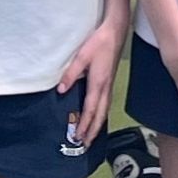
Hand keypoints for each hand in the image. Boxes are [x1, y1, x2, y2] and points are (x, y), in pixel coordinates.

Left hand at [67, 19, 125, 143]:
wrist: (116, 32)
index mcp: (98, 83)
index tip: (79, 136)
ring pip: (104, 111)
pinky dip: (101, 115)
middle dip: (92, 131)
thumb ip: (71, 73)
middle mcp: (106, 87)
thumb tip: (61, 90)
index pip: (90, 109)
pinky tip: (97, 118)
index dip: (84, 124)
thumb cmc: (99, 42)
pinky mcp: (110, 82)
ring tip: (91, 136)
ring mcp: (109, 85)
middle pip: (100, 115)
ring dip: (97, 125)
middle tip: (86, 145)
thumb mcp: (82, 56)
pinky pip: (106, 104)